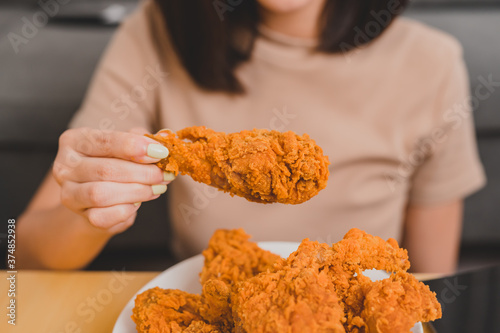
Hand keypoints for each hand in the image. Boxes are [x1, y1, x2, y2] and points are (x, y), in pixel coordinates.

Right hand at [52, 127, 174, 233]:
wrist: (99, 198)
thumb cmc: (115, 165)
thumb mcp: (126, 146)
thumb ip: (144, 140)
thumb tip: (166, 139)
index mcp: (75, 141)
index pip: (104, 141)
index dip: (134, 146)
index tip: (160, 152)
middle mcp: (65, 166)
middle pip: (106, 170)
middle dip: (142, 173)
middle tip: (164, 174)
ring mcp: (69, 193)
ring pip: (101, 194)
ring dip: (137, 192)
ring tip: (157, 188)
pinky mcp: (80, 216)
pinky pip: (102, 217)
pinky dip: (126, 210)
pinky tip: (138, 203)